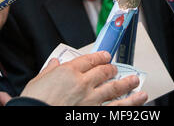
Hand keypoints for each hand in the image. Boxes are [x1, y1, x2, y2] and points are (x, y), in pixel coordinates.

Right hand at [19, 51, 146, 105]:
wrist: (35, 116)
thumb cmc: (33, 103)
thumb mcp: (37, 83)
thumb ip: (49, 71)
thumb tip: (54, 63)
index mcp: (68, 72)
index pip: (89, 60)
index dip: (100, 57)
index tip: (105, 56)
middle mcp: (83, 84)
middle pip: (103, 72)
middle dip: (112, 69)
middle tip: (116, 68)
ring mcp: (91, 100)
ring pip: (115, 89)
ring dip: (127, 84)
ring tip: (136, 81)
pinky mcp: (95, 114)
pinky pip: (117, 109)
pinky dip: (130, 104)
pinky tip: (139, 99)